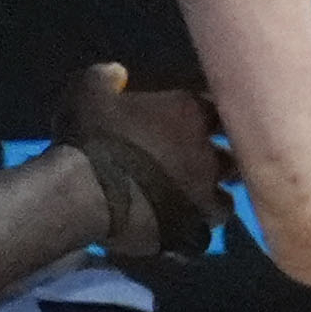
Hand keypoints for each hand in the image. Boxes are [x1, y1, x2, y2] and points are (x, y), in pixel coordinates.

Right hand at [60, 67, 235, 263]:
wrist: (78, 192)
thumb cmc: (87, 137)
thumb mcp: (88, 91)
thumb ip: (107, 79)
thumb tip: (117, 73)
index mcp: (190, 114)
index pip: (221, 110)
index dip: (213, 118)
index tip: (205, 124)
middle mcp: (206, 154)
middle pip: (232, 158)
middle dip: (222, 162)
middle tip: (204, 167)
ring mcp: (201, 196)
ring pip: (225, 202)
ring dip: (212, 202)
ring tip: (195, 205)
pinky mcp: (186, 231)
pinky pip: (202, 238)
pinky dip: (193, 236)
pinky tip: (180, 236)